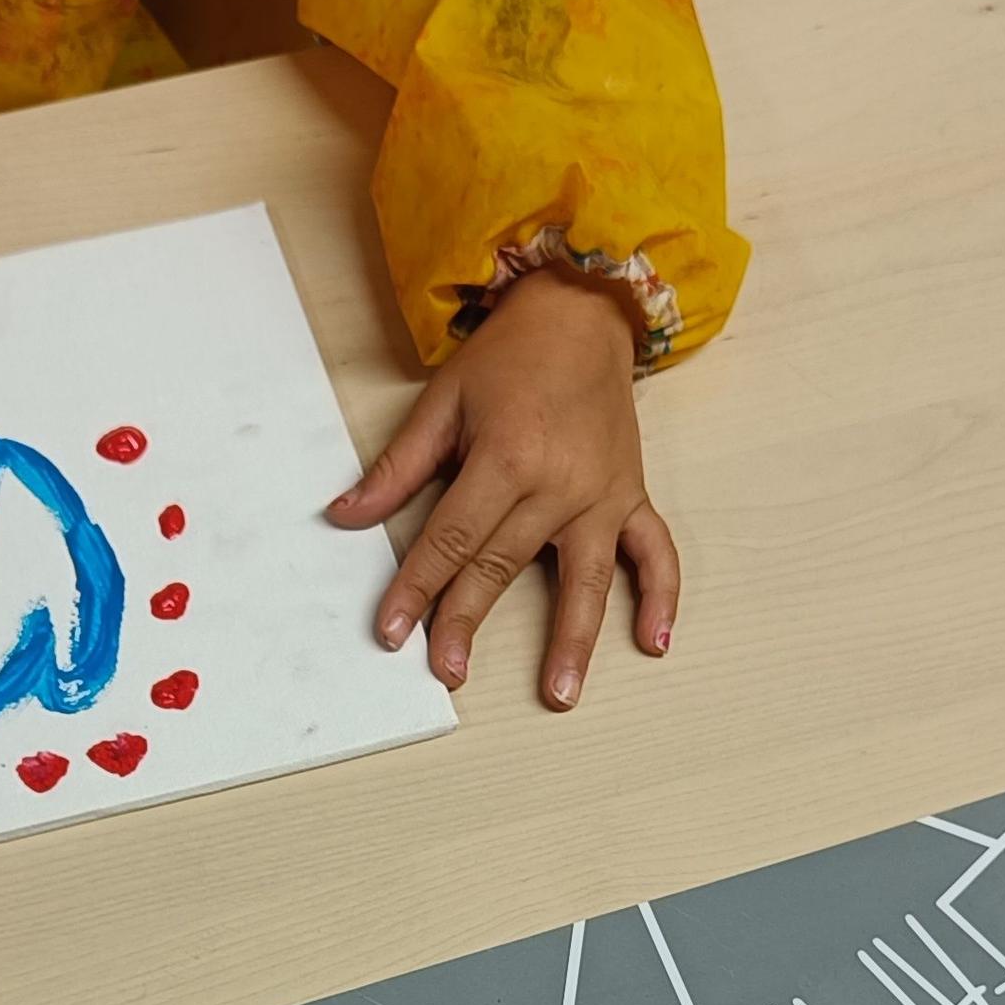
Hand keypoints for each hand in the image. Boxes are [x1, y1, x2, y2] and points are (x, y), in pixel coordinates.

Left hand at [330, 271, 679, 711]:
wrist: (582, 309)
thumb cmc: (510, 356)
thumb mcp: (443, 402)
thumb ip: (397, 467)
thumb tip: (344, 515)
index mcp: (506, 458)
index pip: (452, 539)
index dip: (418, 587)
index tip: (392, 631)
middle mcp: (558, 484)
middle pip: (503, 566)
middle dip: (468, 622)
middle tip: (446, 673)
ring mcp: (601, 495)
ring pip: (584, 580)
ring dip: (573, 641)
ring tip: (558, 694)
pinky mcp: (631, 496)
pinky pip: (654, 552)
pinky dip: (660, 596)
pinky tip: (653, 642)